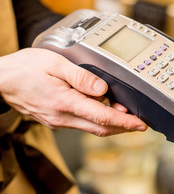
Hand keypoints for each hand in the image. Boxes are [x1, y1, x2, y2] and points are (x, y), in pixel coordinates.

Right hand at [0, 48, 146, 135]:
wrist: (1, 80)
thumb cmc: (25, 69)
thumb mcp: (55, 64)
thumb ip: (81, 77)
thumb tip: (103, 89)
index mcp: (65, 103)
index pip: (103, 118)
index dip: (125, 122)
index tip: (140, 124)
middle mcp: (63, 117)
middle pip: (101, 128)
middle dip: (123, 128)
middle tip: (140, 124)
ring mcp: (59, 120)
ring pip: (92, 128)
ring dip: (112, 124)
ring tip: (126, 116)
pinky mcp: (56, 119)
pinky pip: (82, 123)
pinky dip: (97, 120)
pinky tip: (104, 111)